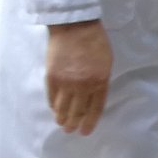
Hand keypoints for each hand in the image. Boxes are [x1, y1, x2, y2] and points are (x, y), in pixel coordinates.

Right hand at [46, 20, 111, 135]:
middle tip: (70, 130)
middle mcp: (83, 86)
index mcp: (100, 82)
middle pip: (77, 111)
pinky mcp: (52, 77)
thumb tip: (94, 96)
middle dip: (74, 123)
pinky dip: (53, 105)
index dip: (90, 122)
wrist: (74, 26)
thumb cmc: (95, 41)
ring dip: (61, 118)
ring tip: (61, 124)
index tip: (85, 131)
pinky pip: (51, 97)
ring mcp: (66, 82)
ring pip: (62, 108)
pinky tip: (54, 110)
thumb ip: (101, 80)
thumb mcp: (106, 62)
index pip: (95, 109)